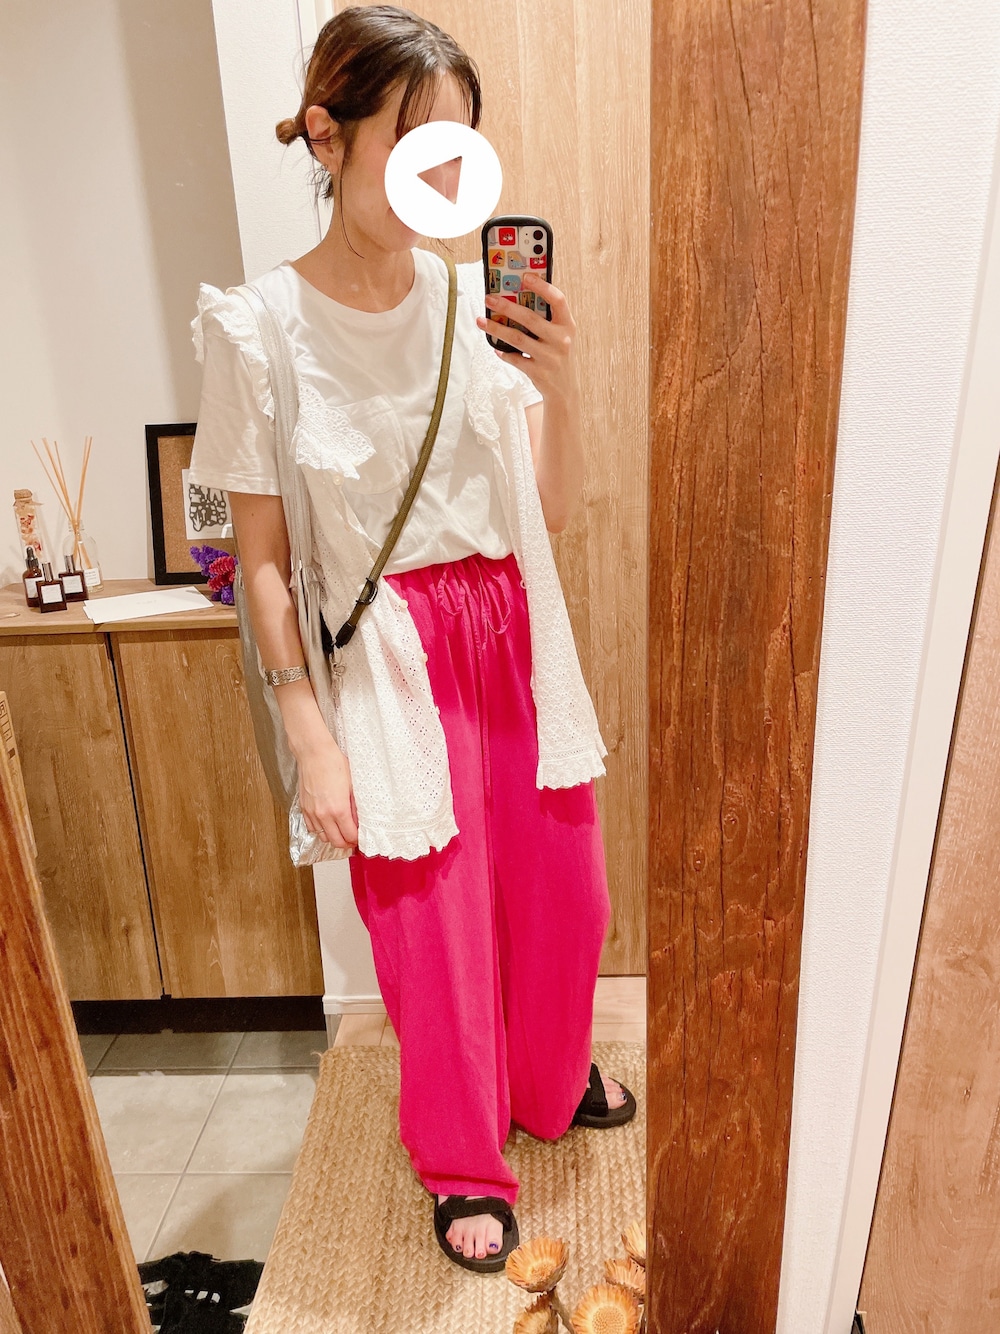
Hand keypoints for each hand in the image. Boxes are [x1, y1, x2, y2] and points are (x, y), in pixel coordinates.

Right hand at [296, 732, 358, 849]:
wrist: (314, 753)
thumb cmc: (333, 763)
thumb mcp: (352, 785)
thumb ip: (355, 806)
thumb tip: (358, 820)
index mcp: (338, 809)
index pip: (349, 836)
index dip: (356, 840)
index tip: (359, 838)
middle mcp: (323, 814)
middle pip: (336, 842)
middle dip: (346, 843)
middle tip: (352, 840)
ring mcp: (312, 812)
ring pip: (322, 837)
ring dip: (332, 837)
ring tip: (340, 831)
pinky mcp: (304, 808)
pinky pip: (311, 828)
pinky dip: (320, 830)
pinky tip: (327, 824)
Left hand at [476, 273, 577, 400]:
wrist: (565, 390)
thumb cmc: (558, 356)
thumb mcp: (560, 336)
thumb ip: (547, 320)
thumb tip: (516, 299)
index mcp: (568, 325)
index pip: (558, 300)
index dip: (542, 286)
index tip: (525, 276)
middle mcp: (561, 340)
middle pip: (530, 318)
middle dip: (507, 307)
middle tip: (489, 299)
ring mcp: (550, 358)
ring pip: (517, 339)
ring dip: (497, 329)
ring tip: (481, 321)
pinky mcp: (538, 373)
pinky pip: (515, 359)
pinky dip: (503, 353)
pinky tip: (495, 348)